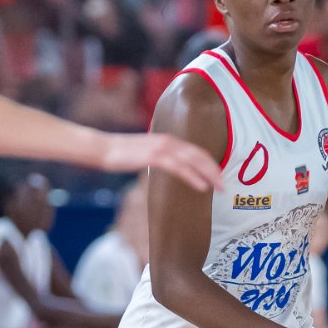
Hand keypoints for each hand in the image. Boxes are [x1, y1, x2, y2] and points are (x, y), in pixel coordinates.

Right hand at [103, 131, 223, 191]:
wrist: (103, 148)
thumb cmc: (121, 153)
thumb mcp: (145, 154)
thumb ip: (159, 158)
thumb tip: (168, 167)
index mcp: (168, 139)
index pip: (196, 151)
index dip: (210, 164)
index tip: (218, 177)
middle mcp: (168, 141)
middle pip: (199, 155)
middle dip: (215, 170)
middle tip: (224, 186)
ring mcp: (162, 148)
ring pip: (193, 161)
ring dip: (209, 175)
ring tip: (219, 188)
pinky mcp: (154, 157)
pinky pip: (179, 168)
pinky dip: (193, 177)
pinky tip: (202, 187)